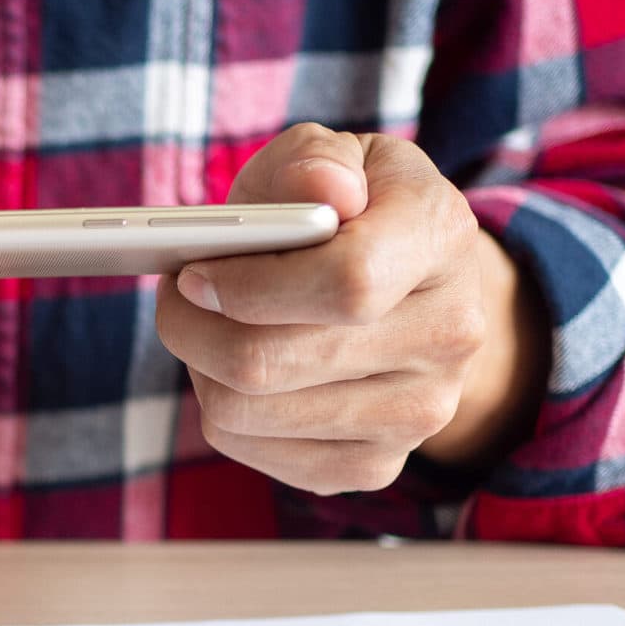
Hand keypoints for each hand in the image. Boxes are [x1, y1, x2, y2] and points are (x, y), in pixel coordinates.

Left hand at [155, 123, 547, 495]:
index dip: (249, 286)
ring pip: (248, 413)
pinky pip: (255, 452)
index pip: (345, 284)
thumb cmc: (353, 212)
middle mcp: (448, 334)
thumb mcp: (336, 159)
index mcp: (441, 238)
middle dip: (193, 328)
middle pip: (273, 361)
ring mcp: (420, 411)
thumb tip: (322, 192)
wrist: (410, 289)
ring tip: (208, 328)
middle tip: (175, 297)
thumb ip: (315, 161)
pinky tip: (236, 375)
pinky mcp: (375, 465)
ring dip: (200, 369)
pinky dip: (222, 413)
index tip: (193, 273)